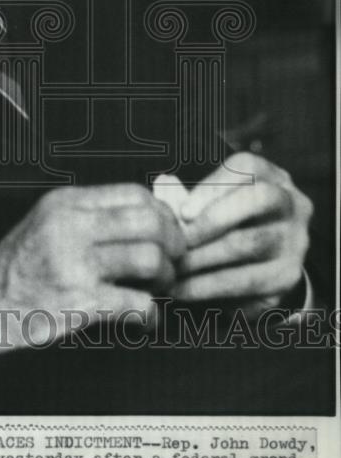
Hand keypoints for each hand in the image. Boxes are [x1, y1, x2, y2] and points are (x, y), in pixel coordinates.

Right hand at [0, 183, 185, 360]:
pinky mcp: (77, 301)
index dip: (163, 215)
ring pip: (149, 259)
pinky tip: (144, 318)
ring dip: (165, 278)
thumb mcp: (50, 223)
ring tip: (158, 289)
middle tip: (172, 263)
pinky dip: (151, 314)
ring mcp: (73, 263)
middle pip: (150, 222)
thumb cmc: (21, 266)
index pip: (135, 194)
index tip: (168, 234)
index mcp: (66, 203)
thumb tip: (152, 219)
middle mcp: (70, 226)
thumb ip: (92, 216)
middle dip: (174, 245)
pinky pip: (137, 304)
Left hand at [171, 153, 312, 316]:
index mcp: (270, 175)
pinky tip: (181, 290)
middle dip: (212, 220)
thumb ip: (189, 194)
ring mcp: (294, 241)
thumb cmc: (226, 223)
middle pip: (257, 200)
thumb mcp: (213, 203)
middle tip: (179, 241)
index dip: (212, 188)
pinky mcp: (286, 277)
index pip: (247, 166)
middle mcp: (291, 204)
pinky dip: (207, 287)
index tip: (183, 212)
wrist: (261, 265)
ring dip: (203, 258)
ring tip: (172, 268)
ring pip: (250, 244)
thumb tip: (163, 184)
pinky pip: (246, 282)